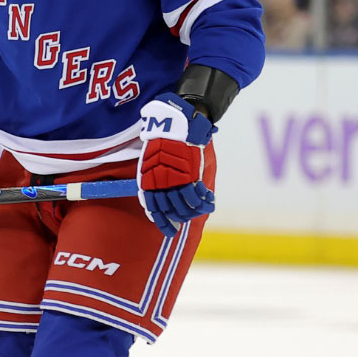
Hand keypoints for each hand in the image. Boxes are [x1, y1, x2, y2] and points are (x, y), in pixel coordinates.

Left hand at [137, 92, 215, 236]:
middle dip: (181, 216)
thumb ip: (153, 180)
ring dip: (195, 210)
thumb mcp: (150, 161)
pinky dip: (204, 201)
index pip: (154, 208)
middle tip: (188, 218)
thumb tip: (154, 199)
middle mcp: (161, 184)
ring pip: (186, 206)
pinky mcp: (189, 176)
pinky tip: (208, 200)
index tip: (170, 231)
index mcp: (148, 181)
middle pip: (172, 209)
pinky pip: (197, 196)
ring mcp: (175, 181)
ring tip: (202, 208)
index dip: (163, 222)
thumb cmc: (163, 142)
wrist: (175, 125)